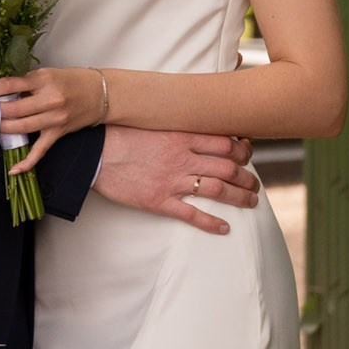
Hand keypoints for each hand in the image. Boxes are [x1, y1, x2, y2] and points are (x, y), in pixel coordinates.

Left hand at [0, 64, 104, 174]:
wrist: (102, 94)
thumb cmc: (75, 81)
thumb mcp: (49, 73)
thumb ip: (28, 81)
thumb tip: (4, 91)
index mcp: (45, 80)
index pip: (12, 85)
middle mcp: (50, 100)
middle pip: (15, 109)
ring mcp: (54, 119)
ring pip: (22, 127)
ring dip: (3, 128)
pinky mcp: (58, 133)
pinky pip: (40, 150)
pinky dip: (27, 162)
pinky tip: (14, 169)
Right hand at [96, 127, 257, 234]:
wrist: (94, 152)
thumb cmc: (119, 133)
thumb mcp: (152, 120)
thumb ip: (176, 123)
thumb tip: (194, 122)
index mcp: (182, 136)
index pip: (226, 143)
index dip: (243, 151)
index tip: (249, 155)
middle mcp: (182, 158)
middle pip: (228, 168)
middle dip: (247, 177)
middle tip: (254, 183)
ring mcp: (172, 180)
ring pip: (216, 190)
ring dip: (238, 197)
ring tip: (250, 202)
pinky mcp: (158, 200)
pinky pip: (191, 214)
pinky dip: (211, 223)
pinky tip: (224, 228)